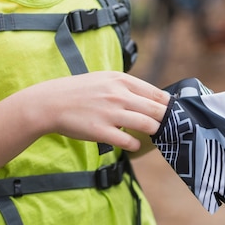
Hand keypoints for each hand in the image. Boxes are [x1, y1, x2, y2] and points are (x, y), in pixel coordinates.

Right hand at [26, 71, 169, 151]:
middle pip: (157, 110)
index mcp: (121, 80)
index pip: (157, 94)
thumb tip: (150, 98)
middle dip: (166, 120)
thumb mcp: (104, 79)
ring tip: (153, 135)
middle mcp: (118, 95)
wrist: (50, 103)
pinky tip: (134, 145)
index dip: (169, 106)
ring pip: (147, 125)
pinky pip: (128, 141)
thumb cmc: (79, 92)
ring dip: (154, 132)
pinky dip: (135, 145)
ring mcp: (111, 113)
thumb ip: (126, 87)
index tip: (173, 114)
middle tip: (169, 128)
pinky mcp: (101, 131)